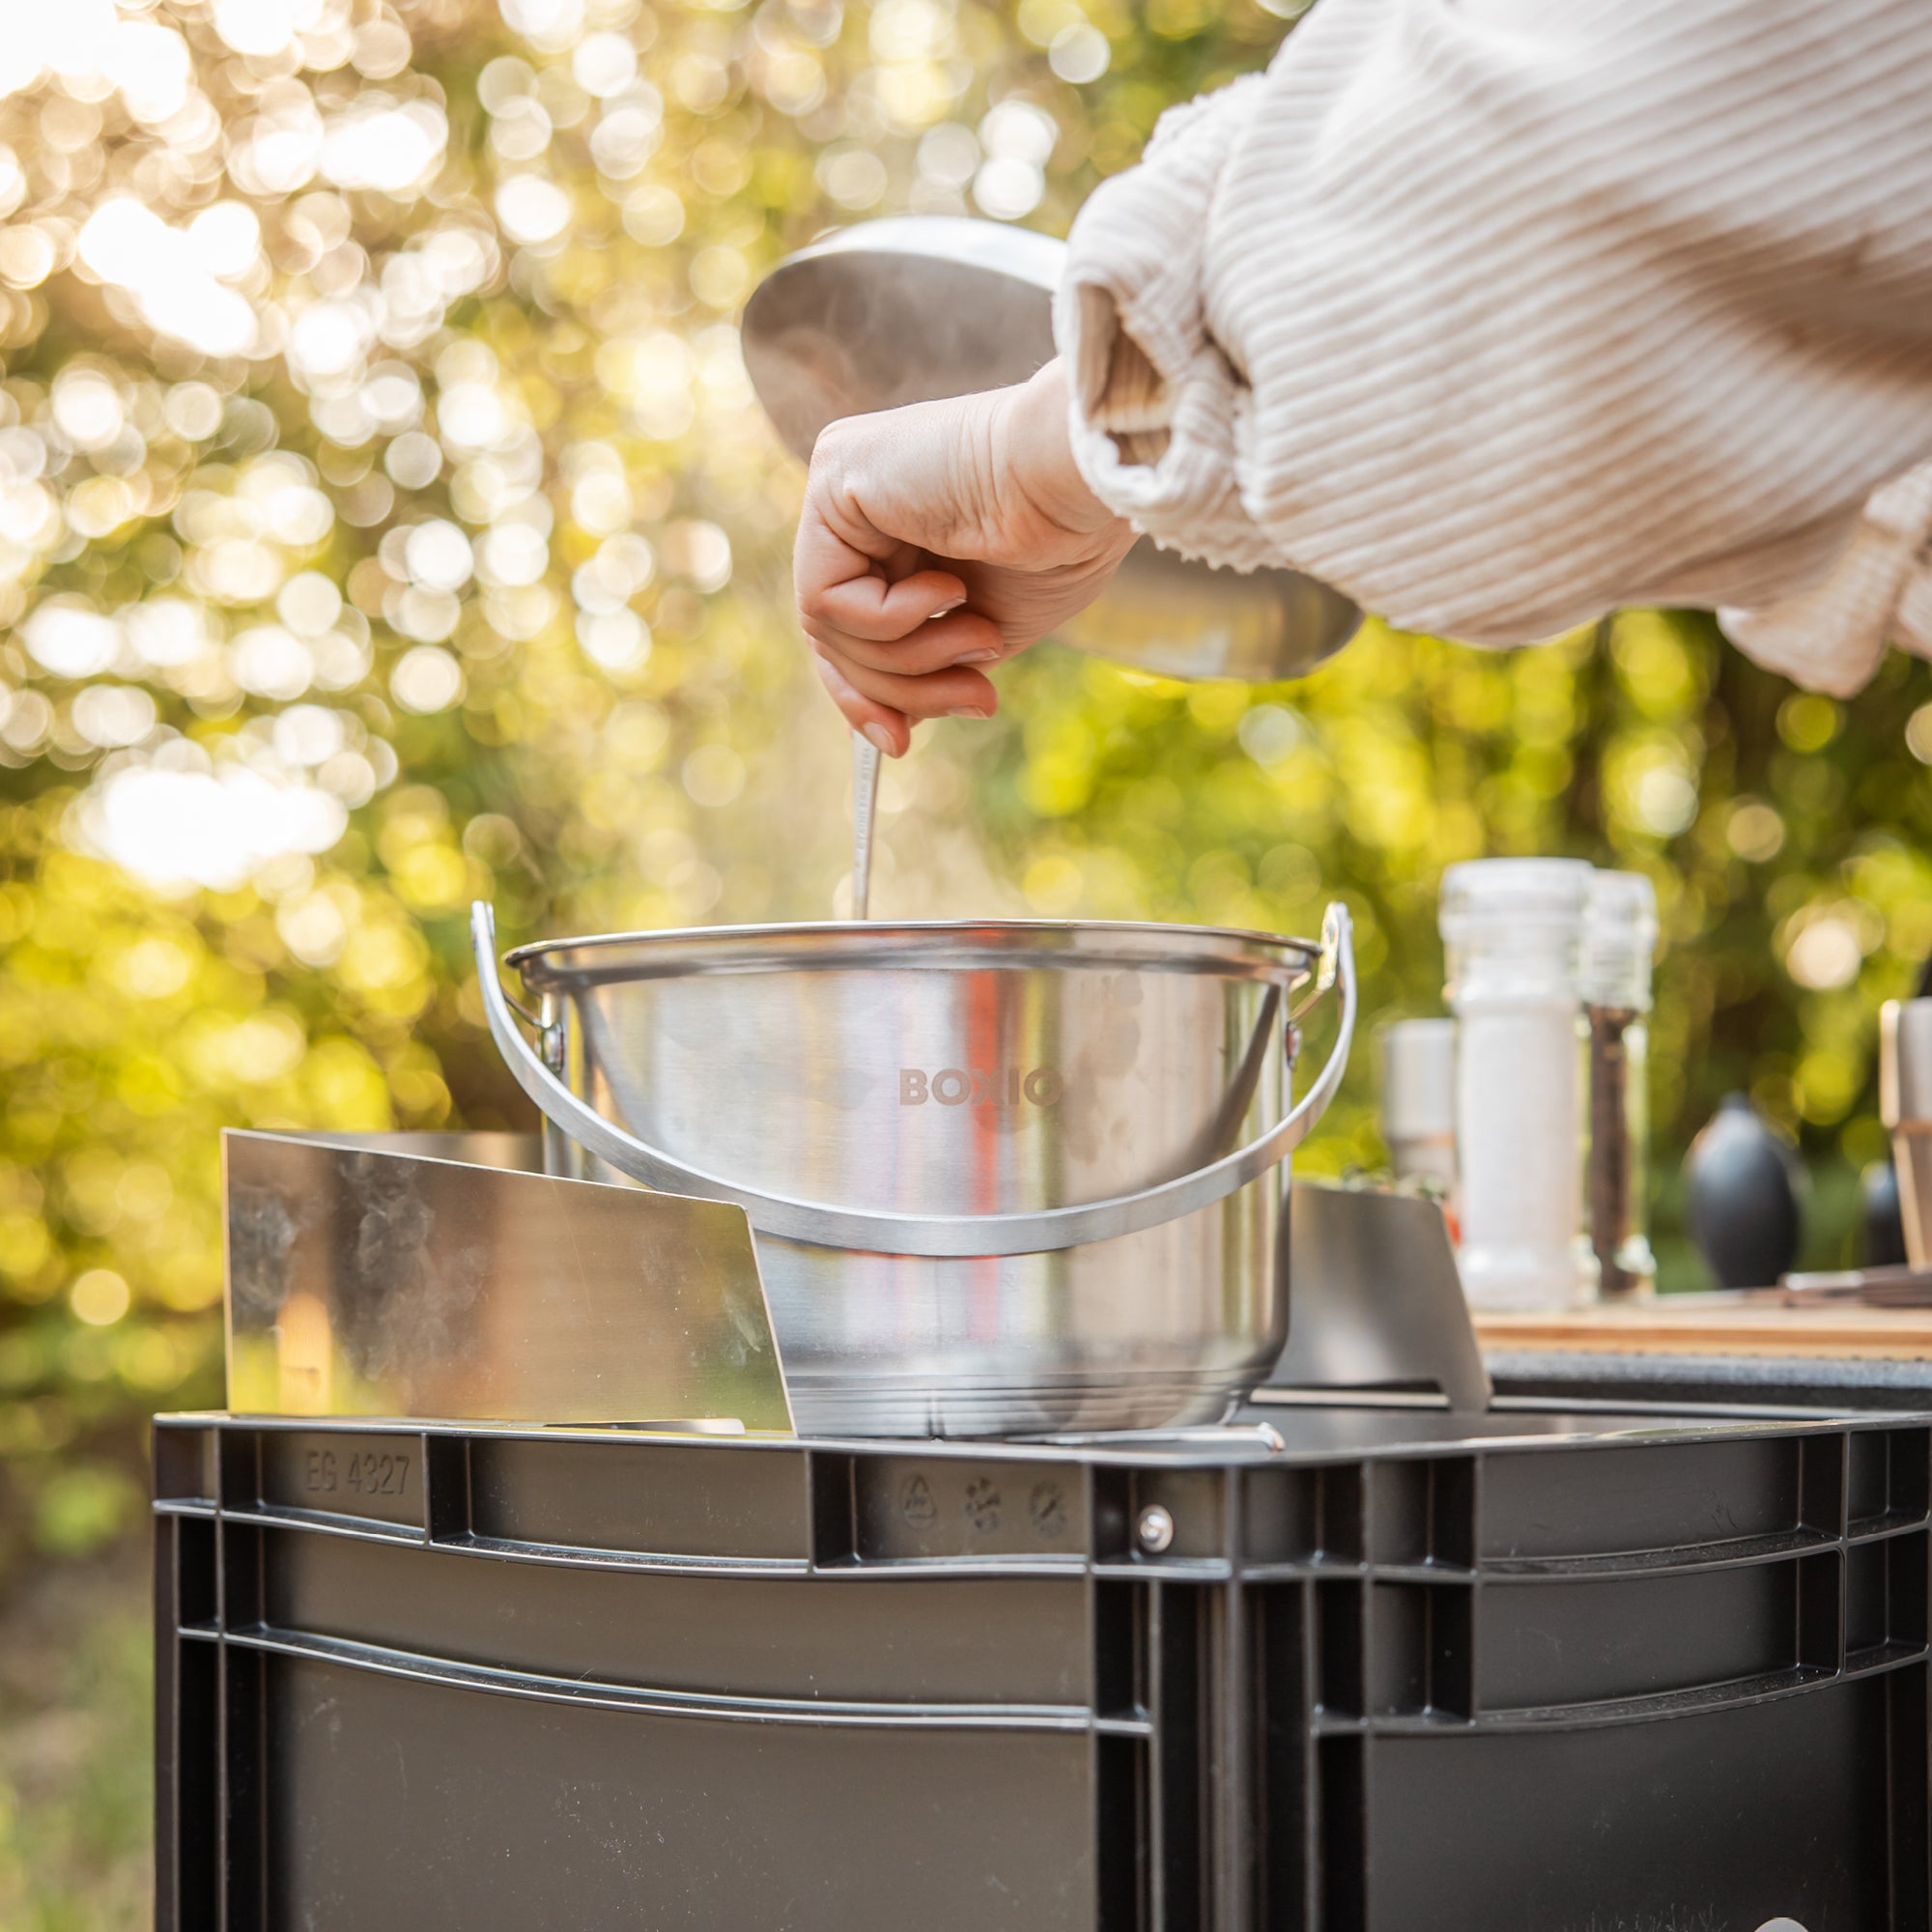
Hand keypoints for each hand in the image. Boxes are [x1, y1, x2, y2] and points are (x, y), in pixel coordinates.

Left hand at [794, 358, 1134, 755]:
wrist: (1083, 487)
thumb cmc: (1059, 545)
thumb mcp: (983, 631)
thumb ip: (928, 665)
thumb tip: (885, 729)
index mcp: (893, 529)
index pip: (847, 628)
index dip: (867, 696)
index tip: (897, 742)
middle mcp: (857, 504)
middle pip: (835, 636)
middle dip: (902, 688)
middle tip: (977, 700)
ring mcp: (840, 487)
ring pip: (829, 628)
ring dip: (914, 657)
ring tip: (981, 636)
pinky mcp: (834, 479)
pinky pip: (827, 599)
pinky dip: (892, 619)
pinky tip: (949, 588)